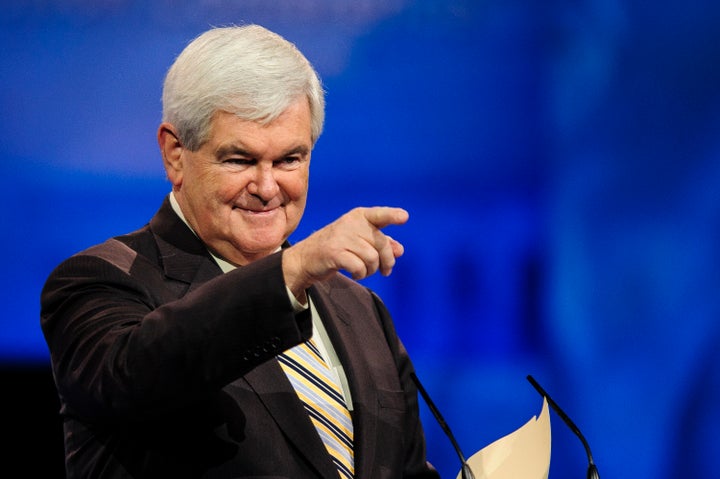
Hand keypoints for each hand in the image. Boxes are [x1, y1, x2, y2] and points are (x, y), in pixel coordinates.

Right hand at [282, 207, 408, 297]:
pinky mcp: (334, 253)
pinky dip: (360, 274)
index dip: (392, 216)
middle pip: (381, 245)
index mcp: (359, 216)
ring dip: (371, 270)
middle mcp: (351, 223)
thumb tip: (400, 250)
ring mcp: (342, 237)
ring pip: (372, 258)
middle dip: (387, 261)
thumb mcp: (360, 241)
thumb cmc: (338, 247)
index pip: (379, 215)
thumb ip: (381, 243)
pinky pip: (359, 267)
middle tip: (385, 271)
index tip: (404, 217)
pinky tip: (355, 273)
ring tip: (364, 271)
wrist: (307, 257)